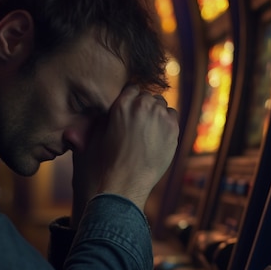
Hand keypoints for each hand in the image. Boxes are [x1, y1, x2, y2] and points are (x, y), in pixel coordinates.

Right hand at [71, 85, 178, 224]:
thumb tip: (106, 106)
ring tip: (149, 130)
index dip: (132, 100)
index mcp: (121, 104)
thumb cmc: (110, 160)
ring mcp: (159, 115)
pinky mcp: (172, 127)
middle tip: (141, 123)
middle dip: (144, 106)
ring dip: (157, 113)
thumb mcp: (98, 133)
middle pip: (147, 96)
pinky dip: (167, 122)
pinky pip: (172, 115)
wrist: (127, 181)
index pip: (132, 88)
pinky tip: (159, 134)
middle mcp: (141, 106)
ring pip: (161, 104)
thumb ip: (103, 116)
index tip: (132, 110)